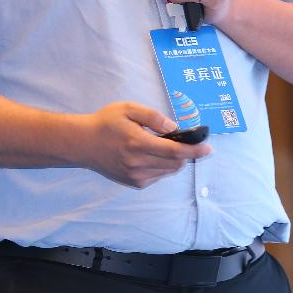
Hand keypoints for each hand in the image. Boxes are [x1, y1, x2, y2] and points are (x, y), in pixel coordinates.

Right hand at [75, 102, 211, 187]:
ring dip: (174, 160)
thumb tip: (173, 128)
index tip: (208, 148)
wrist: (83, 144)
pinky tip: (151, 154)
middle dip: (186, 154)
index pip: (174, 152)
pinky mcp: (134, 183)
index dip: (194, 151)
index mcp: (138, 143)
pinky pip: (158, 176)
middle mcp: (138, 163)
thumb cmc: (106, 123)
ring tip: (162, 145)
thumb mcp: (128, 109)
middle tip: (186, 141)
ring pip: (168, 171)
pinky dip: (162, 166)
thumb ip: (153, 117)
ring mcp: (135, 176)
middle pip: (175, 164)